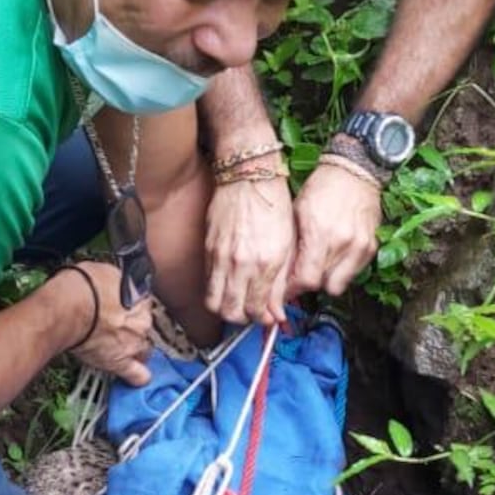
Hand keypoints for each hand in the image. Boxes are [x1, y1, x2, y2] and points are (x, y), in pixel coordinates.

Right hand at [63, 261, 154, 385]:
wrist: (64, 310)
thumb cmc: (78, 288)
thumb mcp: (102, 270)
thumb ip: (116, 282)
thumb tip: (114, 286)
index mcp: (140, 297)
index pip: (143, 303)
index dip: (129, 306)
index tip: (119, 308)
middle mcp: (142, 321)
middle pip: (144, 327)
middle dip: (131, 327)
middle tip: (111, 326)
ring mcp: (133, 344)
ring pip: (144, 350)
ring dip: (134, 349)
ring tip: (117, 348)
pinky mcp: (120, 363)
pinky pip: (138, 376)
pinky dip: (136, 376)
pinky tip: (131, 375)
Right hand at [203, 175, 294, 325]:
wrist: (249, 176)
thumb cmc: (274, 205)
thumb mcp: (288, 245)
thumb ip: (281, 281)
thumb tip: (277, 310)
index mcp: (266, 263)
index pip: (256, 310)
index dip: (262, 319)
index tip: (267, 315)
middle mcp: (240, 264)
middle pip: (231, 312)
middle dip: (242, 319)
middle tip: (251, 312)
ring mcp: (221, 257)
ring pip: (214, 303)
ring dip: (225, 309)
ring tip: (237, 302)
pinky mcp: (208, 249)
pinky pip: (207, 283)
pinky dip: (216, 291)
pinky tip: (228, 284)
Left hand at [288, 161, 381, 297]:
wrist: (355, 170)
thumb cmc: (321, 187)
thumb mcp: (297, 213)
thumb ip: (292, 246)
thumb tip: (281, 275)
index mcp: (320, 233)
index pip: (306, 280)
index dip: (293, 289)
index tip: (286, 289)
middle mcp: (343, 243)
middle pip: (322, 286)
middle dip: (308, 284)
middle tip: (300, 276)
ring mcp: (360, 247)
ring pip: (339, 284)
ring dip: (326, 280)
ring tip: (317, 265)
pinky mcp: (371, 247)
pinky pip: (354, 273)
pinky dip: (342, 270)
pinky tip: (333, 256)